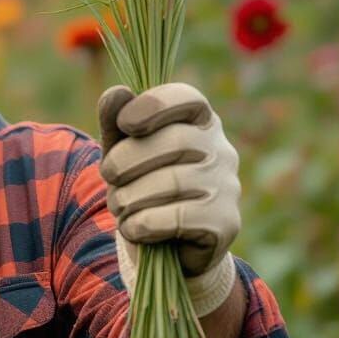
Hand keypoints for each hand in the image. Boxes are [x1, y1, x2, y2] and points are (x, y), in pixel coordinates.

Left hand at [97, 82, 240, 277]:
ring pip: (173, 182)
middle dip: (126, 160)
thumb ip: (114, 122)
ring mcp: (228, 187)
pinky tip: (134, 228)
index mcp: (199, 122)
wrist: (165, 245)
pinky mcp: (226, 223)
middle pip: (175, 141)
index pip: (186, 97)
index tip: (124, 124)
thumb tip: (116, 92)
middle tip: (109, 177)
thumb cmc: (142, 185)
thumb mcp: (120, 151)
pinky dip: (143, 224)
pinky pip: (177, 218)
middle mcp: (221, 150)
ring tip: (120, 206)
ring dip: (130, 197)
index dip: (152, 105)